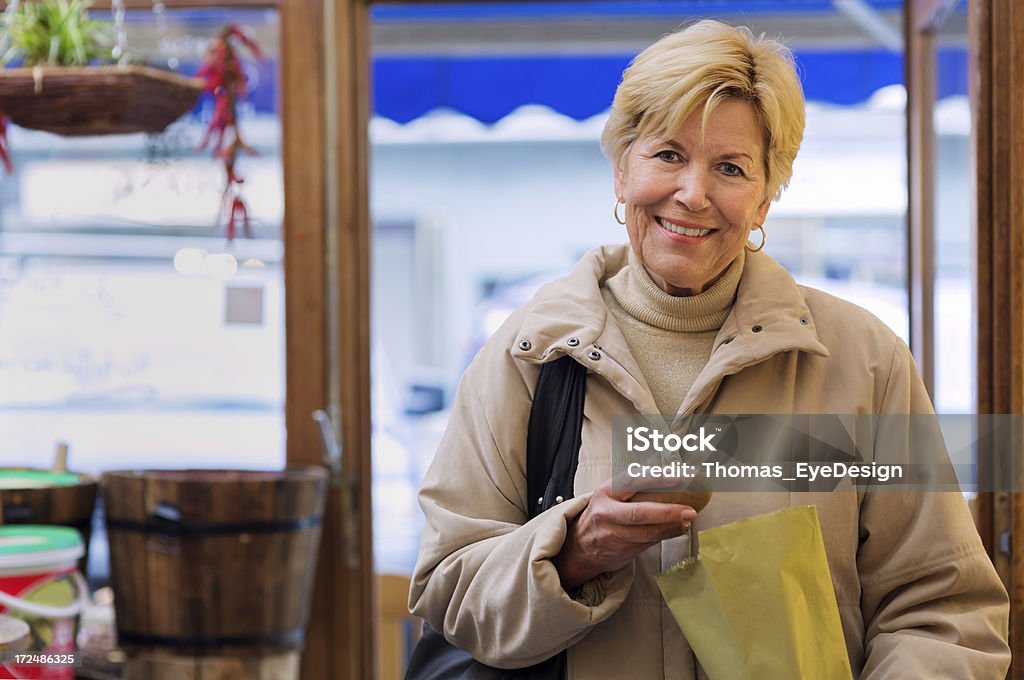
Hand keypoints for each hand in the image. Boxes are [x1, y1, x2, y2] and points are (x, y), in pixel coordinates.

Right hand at [552, 475, 695, 590]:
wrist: (581, 546)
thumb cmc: (603, 513)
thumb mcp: (610, 494)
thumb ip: (633, 488)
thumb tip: (669, 477)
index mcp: (605, 493)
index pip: (630, 482)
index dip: (654, 479)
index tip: (675, 478)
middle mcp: (607, 513)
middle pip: (639, 513)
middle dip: (667, 512)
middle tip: (689, 510)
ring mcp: (614, 535)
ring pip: (647, 533)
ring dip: (671, 527)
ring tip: (688, 520)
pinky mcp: (622, 551)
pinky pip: (648, 543)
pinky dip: (666, 536)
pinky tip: (678, 529)